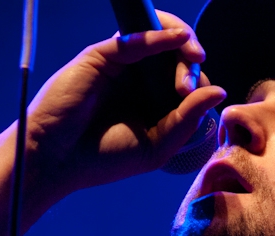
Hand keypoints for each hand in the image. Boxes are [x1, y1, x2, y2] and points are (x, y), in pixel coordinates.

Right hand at [25, 10, 225, 201]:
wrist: (56, 161)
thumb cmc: (104, 158)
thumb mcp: (157, 145)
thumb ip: (187, 119)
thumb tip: (218, 90)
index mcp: (152, 103)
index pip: (185, 82)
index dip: (196, 84)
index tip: (189, 100)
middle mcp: (138, 81)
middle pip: (175, 57)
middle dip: (190, 65)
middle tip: (186, 87)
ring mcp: (120, 67)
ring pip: (158, 40)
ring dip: (181, 45)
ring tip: (194, 56)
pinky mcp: (101, 57)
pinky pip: (134, 39)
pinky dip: (159, 35)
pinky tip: (179, 40)